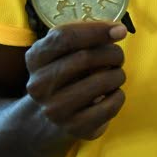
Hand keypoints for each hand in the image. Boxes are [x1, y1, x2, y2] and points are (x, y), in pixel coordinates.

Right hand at [25, 22, 128, 140]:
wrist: (53, 117)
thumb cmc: (66, 74)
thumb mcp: (64, 52)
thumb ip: (86, 36)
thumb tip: (118, 30)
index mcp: (35, 58)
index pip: (65, 37)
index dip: (96, 30)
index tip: (120, 30)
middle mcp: (40, 84)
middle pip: (85, 58)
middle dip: (112, 53)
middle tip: (119, 56)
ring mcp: (55, 109)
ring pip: (101, 81)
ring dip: (118, 74)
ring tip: (115, 75)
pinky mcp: (74, 127)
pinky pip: (109, 105)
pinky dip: (119, 95)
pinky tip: (113, 94)